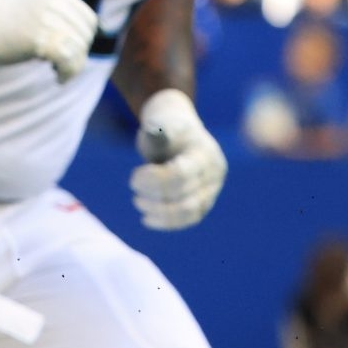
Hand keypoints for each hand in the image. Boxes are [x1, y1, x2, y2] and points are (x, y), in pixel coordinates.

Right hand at [0, 0, 99, 80]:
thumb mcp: (29, 7)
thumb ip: (51, 13)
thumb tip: (70, 37)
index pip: (88, 18)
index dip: (84, 39)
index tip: (73, 52)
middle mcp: (54, 4)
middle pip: (85, 35)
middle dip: (79, 54)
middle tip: (64, 67)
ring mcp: (46, 20)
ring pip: (78, 48)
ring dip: (74, 66)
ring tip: (61, 74)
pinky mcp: (39, 39)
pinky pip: (67, 59)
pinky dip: (68, 72)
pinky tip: (58, 78)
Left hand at [131, 87, 225, 229]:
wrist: (180, 134)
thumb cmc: (166, 129)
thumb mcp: (160, 124)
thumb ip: (157, 132)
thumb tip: (152, 129)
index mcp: (204, 153)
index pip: (180, 176)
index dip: (154, 181)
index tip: (134, 176)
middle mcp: (214, 173)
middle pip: (185, 196)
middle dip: (154, 196)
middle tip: (133, 187)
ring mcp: (212, 190)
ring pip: (190, 212)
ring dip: (160, 213)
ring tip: (138, 202)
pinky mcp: (205, 202)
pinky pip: (190, 218)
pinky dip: (168, 222)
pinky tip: (146, 219)